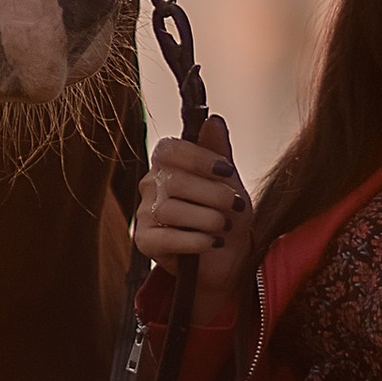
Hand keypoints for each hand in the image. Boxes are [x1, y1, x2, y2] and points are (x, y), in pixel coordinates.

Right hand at [132, 114, 253, 313]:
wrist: (227, 260)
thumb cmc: (227, 215)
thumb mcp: (230, 182)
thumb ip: (220, 152)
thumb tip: (213, 120)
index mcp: (167, 163)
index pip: (169, 149)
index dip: (198, 158)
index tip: (226, 171)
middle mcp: (151, 184)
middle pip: (174, 181)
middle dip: (213, 194)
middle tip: (236, 206)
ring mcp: (144, 213)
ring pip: (171, 209)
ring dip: (207, 219)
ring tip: (224, 227)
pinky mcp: (144, 241)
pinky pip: (166, 237)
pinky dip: (195, 240)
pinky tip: (212, 242)